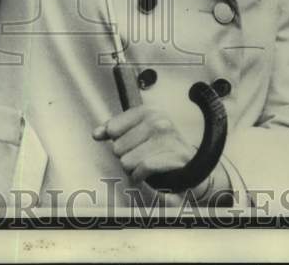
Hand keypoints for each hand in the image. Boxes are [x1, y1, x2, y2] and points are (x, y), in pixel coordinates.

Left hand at [93, 105, 213, 201]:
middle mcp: (159, 121)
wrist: (192, 165)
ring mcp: (168, 138)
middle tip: (140, 157)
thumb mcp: (139, 132)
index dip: (116, 141)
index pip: (113, 128)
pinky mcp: (173, 157)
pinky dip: (140, 176)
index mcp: (148, 111)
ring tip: (143, 165)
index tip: (126, 144)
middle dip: (125, 157)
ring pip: (127, 160)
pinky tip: (145, 175)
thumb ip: (116, 130)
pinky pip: (142, 169)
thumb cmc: (161, 148)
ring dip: (132, 169)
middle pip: (118, 147)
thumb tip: (96, 134)